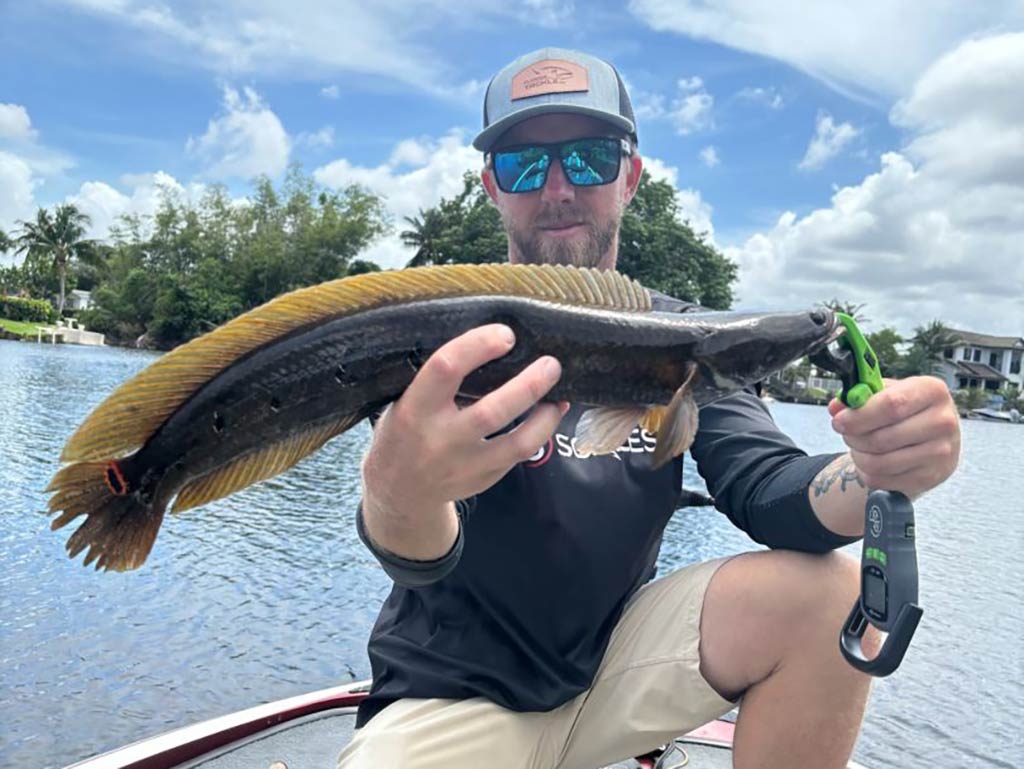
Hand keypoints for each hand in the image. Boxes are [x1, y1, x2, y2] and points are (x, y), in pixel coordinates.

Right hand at [361, 324, 566, 558]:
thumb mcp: (407, 401)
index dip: (479, 346)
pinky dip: (541, 432)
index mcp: (415, 408)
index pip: (447, 368)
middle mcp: (441, 439)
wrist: (399, 489)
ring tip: (561, 394)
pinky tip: (550, 414)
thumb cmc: (406, 429)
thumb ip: (440, 381)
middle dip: (529, 385)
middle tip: (550, 363)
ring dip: (546, 416)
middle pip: (493, 411)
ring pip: (518, 442)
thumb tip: (494, 343)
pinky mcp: (484, 480)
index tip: (506, 334)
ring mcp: (465, 465)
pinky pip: (519, 455)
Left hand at [829, 376, 959, 498]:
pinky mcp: (929, 477)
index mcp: (932, 391)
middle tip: (846, 432)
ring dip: (858, 455)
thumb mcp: (886, 393)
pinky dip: (866, 471)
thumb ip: (859, 396)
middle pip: (881, 438)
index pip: (891, 404)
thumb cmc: (905, 411)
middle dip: (853, 437)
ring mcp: (940, 453)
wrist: (933, 440)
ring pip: (878, 463)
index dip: (859, 415)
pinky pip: (881, 479)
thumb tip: (836, 406)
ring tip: (859, 445)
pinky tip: (872, 460)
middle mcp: (943, 422)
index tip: (839, 420)